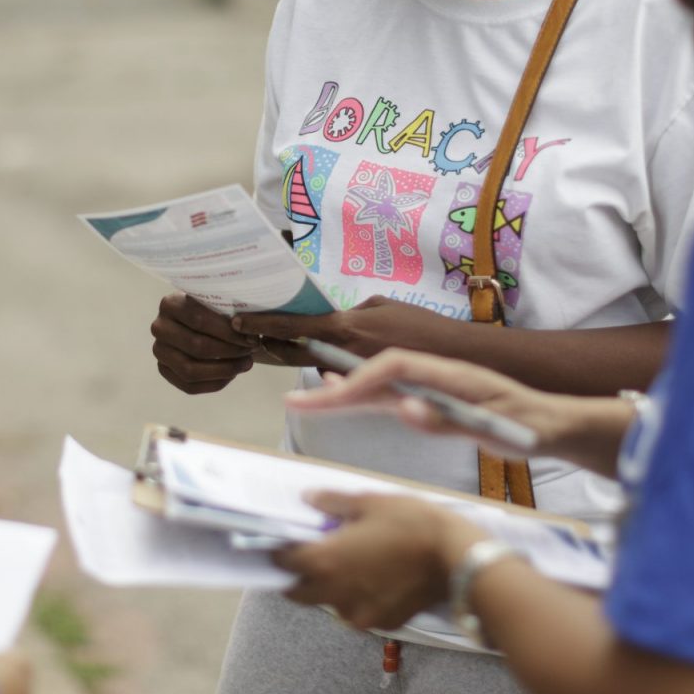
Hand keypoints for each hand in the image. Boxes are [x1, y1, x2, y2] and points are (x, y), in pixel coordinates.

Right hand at [151, 293, 257, 393]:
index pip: (200, 320)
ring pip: (190, 370)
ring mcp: (159, 351)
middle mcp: (159, 327)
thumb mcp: (218, 300)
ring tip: (245, 363)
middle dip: (230, 351)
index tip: (252, 337)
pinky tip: (233, 374)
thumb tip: (246, 329)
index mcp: (170, 304)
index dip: (229, 332)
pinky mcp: (164, 370)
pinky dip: (215, 383)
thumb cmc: (213, 308)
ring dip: (224, 370)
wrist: (199, 319)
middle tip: (252, 350)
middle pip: (197, 346)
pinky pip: (189, 386)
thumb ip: (228, 309)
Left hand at [232, 295, 464, 367]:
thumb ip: (352, 313)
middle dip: (266, 345)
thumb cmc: (421, 325)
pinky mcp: (360, 387)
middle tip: (242, 337)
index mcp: (345, 328)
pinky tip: (313, 361)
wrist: (454, 359)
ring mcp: (350, 373)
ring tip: (267, 345)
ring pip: (309, 367)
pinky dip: (320, 369)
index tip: (238, 320)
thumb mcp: (382, 306)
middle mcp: (342, 354)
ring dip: (292, 356)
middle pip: (290, 353)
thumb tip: (333, 319)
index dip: (263, 323)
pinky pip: (332, 378)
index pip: (293, 326)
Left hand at [275, 492, 486, 631]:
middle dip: (298, 577)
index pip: (284, 563)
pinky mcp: (383, 623)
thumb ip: (332, 503)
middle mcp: (336, 594)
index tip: (285, 543)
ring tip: (353, 564)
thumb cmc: (412, 524)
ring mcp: (359, 614)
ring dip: (331, 588)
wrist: (457, 557)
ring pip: (331, 604)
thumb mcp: (369, 502)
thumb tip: (309, 499)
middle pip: (299, 593)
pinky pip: (359, 611)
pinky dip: (360, 597)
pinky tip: (378, 578)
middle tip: (310, 557)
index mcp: (326, 562)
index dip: (281, 551)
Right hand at [283, 348, 636, 470]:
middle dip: (338, 388)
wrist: (559, 426)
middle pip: (380, 373)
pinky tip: (346, 400)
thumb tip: (405, 409)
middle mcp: (439, 375)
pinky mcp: (436, 402)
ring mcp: (436, 387)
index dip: (362, 380)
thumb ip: (450, 421)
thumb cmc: (533, 428)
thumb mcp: (497, 428)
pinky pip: (393, 396)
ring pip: (381, 385)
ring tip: (308, 399)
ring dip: (345, 392)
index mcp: (454, 375)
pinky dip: (365, 399)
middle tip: (296, 401)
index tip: (332, 396)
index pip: (396, 367)